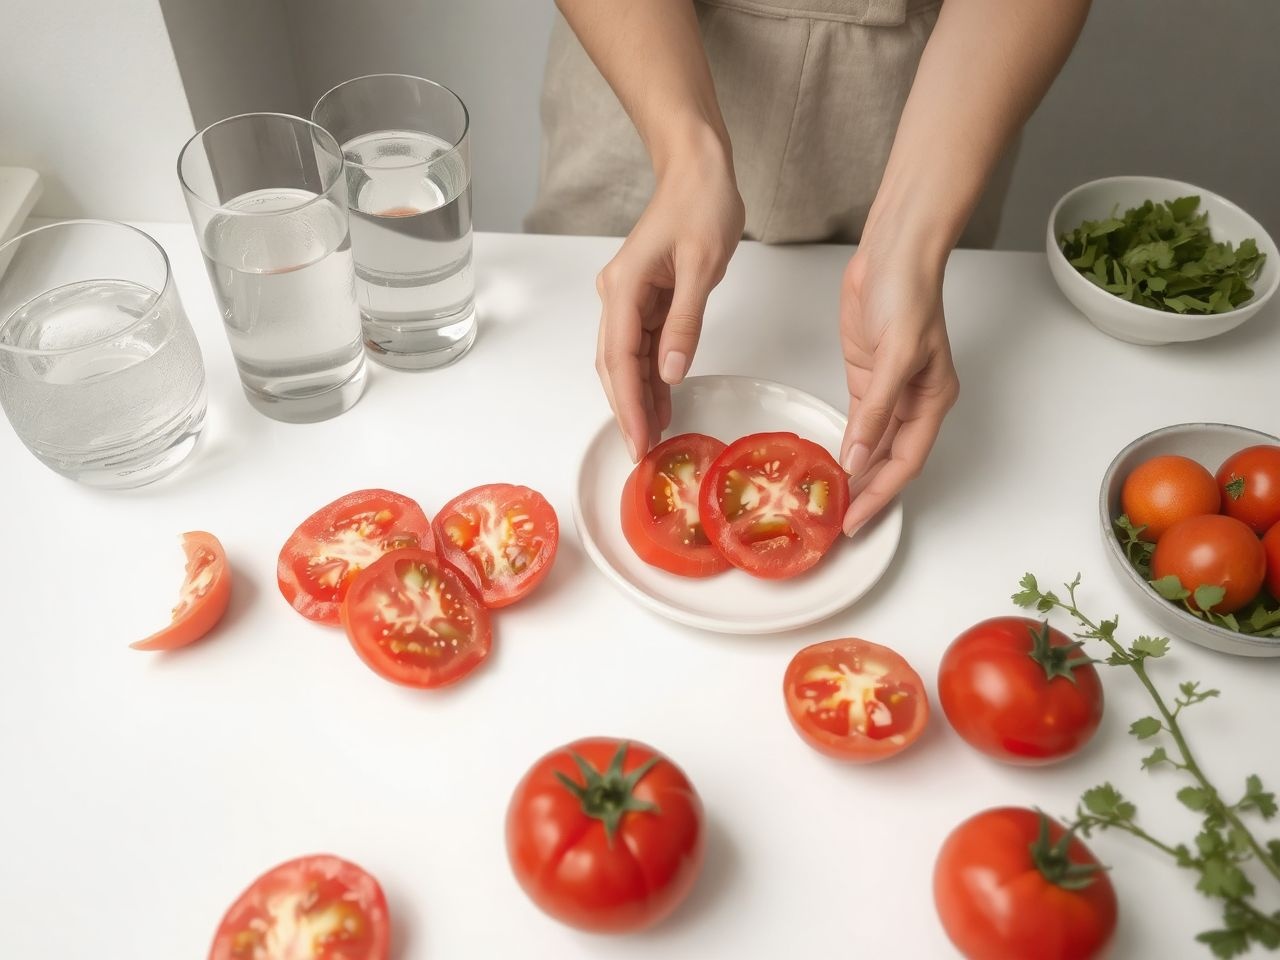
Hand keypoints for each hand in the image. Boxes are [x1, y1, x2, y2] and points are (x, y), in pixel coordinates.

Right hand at [595, 141, 744, 461]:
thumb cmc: (701, 204)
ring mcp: (630, 297)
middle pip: (614, 365)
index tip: (637, 439)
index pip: (619, 359)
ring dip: (638, 397)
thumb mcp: (703, 265)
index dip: (627, 404)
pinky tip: (663, 401)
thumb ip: (686, 322)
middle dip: (626, 409)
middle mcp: (618, 295)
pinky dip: (652, 376)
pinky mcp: (647, 298)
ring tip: (654, 435)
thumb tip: (671, 372)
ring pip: (627, 360)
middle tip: (641, 452)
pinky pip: (644, 346)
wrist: (699, 169)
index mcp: (625, 287)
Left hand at [836, 239, 958, 535]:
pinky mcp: (867, 377)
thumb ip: (876, 411)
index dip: (881, 493)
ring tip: (833, 503)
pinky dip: (847, 444)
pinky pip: (858, 422)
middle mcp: (913, 401)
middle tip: (839, 523)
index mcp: (932, 400)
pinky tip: (833, 464)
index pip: (905, 461)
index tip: (856, 520)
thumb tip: (857, 457)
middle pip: (891, 461)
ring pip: (874, 446)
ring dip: (857, 473)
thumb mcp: (894, 355)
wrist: (893, 253)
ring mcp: (889, 391)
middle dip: (869, 492)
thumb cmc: (906, 294)